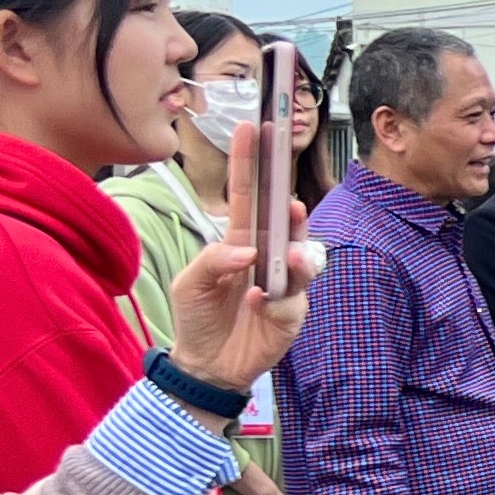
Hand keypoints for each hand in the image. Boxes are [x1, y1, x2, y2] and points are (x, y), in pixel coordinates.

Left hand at [164, 121, 321, 393]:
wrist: (207, 365)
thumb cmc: (197, 318)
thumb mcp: (190, 283)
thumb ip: (214, 259)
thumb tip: (249, 250)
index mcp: (239, 240)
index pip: (248, 195)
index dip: (251, 162)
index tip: (255, 128)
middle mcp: (268, 256)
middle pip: (288, 222)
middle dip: (293, 208)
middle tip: (292, 203)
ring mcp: (284, 284)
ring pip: (304, 258)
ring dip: (299, 255)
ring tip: (292, 255)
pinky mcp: (293, 313)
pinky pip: (294, 299)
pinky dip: (279, 298)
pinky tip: (260, 300)